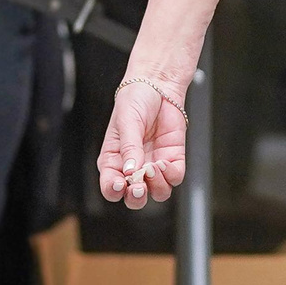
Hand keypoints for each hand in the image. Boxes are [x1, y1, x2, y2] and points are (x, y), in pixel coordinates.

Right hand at [98, 76, 188, 209]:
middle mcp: (133, 167)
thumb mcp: (127, 122)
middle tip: (138, 185)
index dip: (114, 191)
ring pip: (157, 192)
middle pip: (134, 198)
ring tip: (154, 166)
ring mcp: (154, 164)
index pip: (110, 187)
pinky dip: (172, 175)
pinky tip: (166, 161)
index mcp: (114, 160)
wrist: (159, 86)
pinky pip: (175, 178)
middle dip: (136, 197)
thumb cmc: (135, 101)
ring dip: (156, 185)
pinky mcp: (173, 158)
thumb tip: (129, 171)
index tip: (120, 184)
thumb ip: (129, 147)